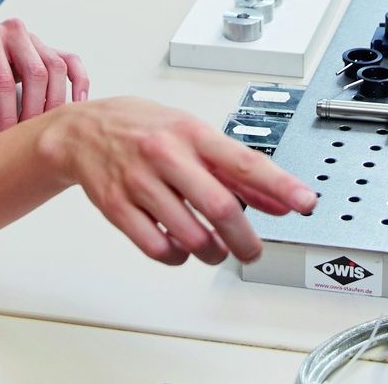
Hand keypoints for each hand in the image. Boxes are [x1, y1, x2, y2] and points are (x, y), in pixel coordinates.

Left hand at [0, 16, 87, 137]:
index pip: (2, 80)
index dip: (6, 113)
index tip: (5, 136)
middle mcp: (14, 33)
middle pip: (36, 73)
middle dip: (33, 110)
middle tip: (26, 135)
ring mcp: (35, 38)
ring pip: (57, 68)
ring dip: (55, 101)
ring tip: (46, 125)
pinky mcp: (48, 47)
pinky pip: (71, 61)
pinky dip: (79, 81)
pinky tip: (78, 102)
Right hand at [37, 98, 317, 265]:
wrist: (81, 130)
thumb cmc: (144, 130)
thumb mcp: (193, 136)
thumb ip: (236, 171)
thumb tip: (279, 202)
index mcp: (191, 132)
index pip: (245, 161)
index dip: (280, 185)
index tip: (306, 202)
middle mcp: (166, 154)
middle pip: (219, 206)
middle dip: (244, 239)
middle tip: (252, 250)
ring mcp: (138, 182)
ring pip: (189, 235)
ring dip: (211, 252)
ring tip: (215, 250)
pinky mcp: (116, 207)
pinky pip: (156, 247)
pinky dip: (176, 257)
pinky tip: (180, 248)